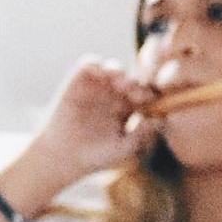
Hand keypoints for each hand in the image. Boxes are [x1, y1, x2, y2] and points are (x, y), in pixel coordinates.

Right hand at [14, 59, 158, 194]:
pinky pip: (91, 64)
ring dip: (121, 73)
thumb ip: (142, 136)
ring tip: (122, 85)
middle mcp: (117, 93)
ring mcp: (98, 85)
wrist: (63, 156)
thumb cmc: (97, 157)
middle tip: (140, 95)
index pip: (149, 94)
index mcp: (132, 108)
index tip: (154, 105)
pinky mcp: (80, 80)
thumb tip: (159, 119)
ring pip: (115, 69)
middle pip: (135, 78)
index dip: (154, 96)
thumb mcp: (125, 150)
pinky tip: (104, 75)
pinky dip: (98, 66)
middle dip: (139, 84)